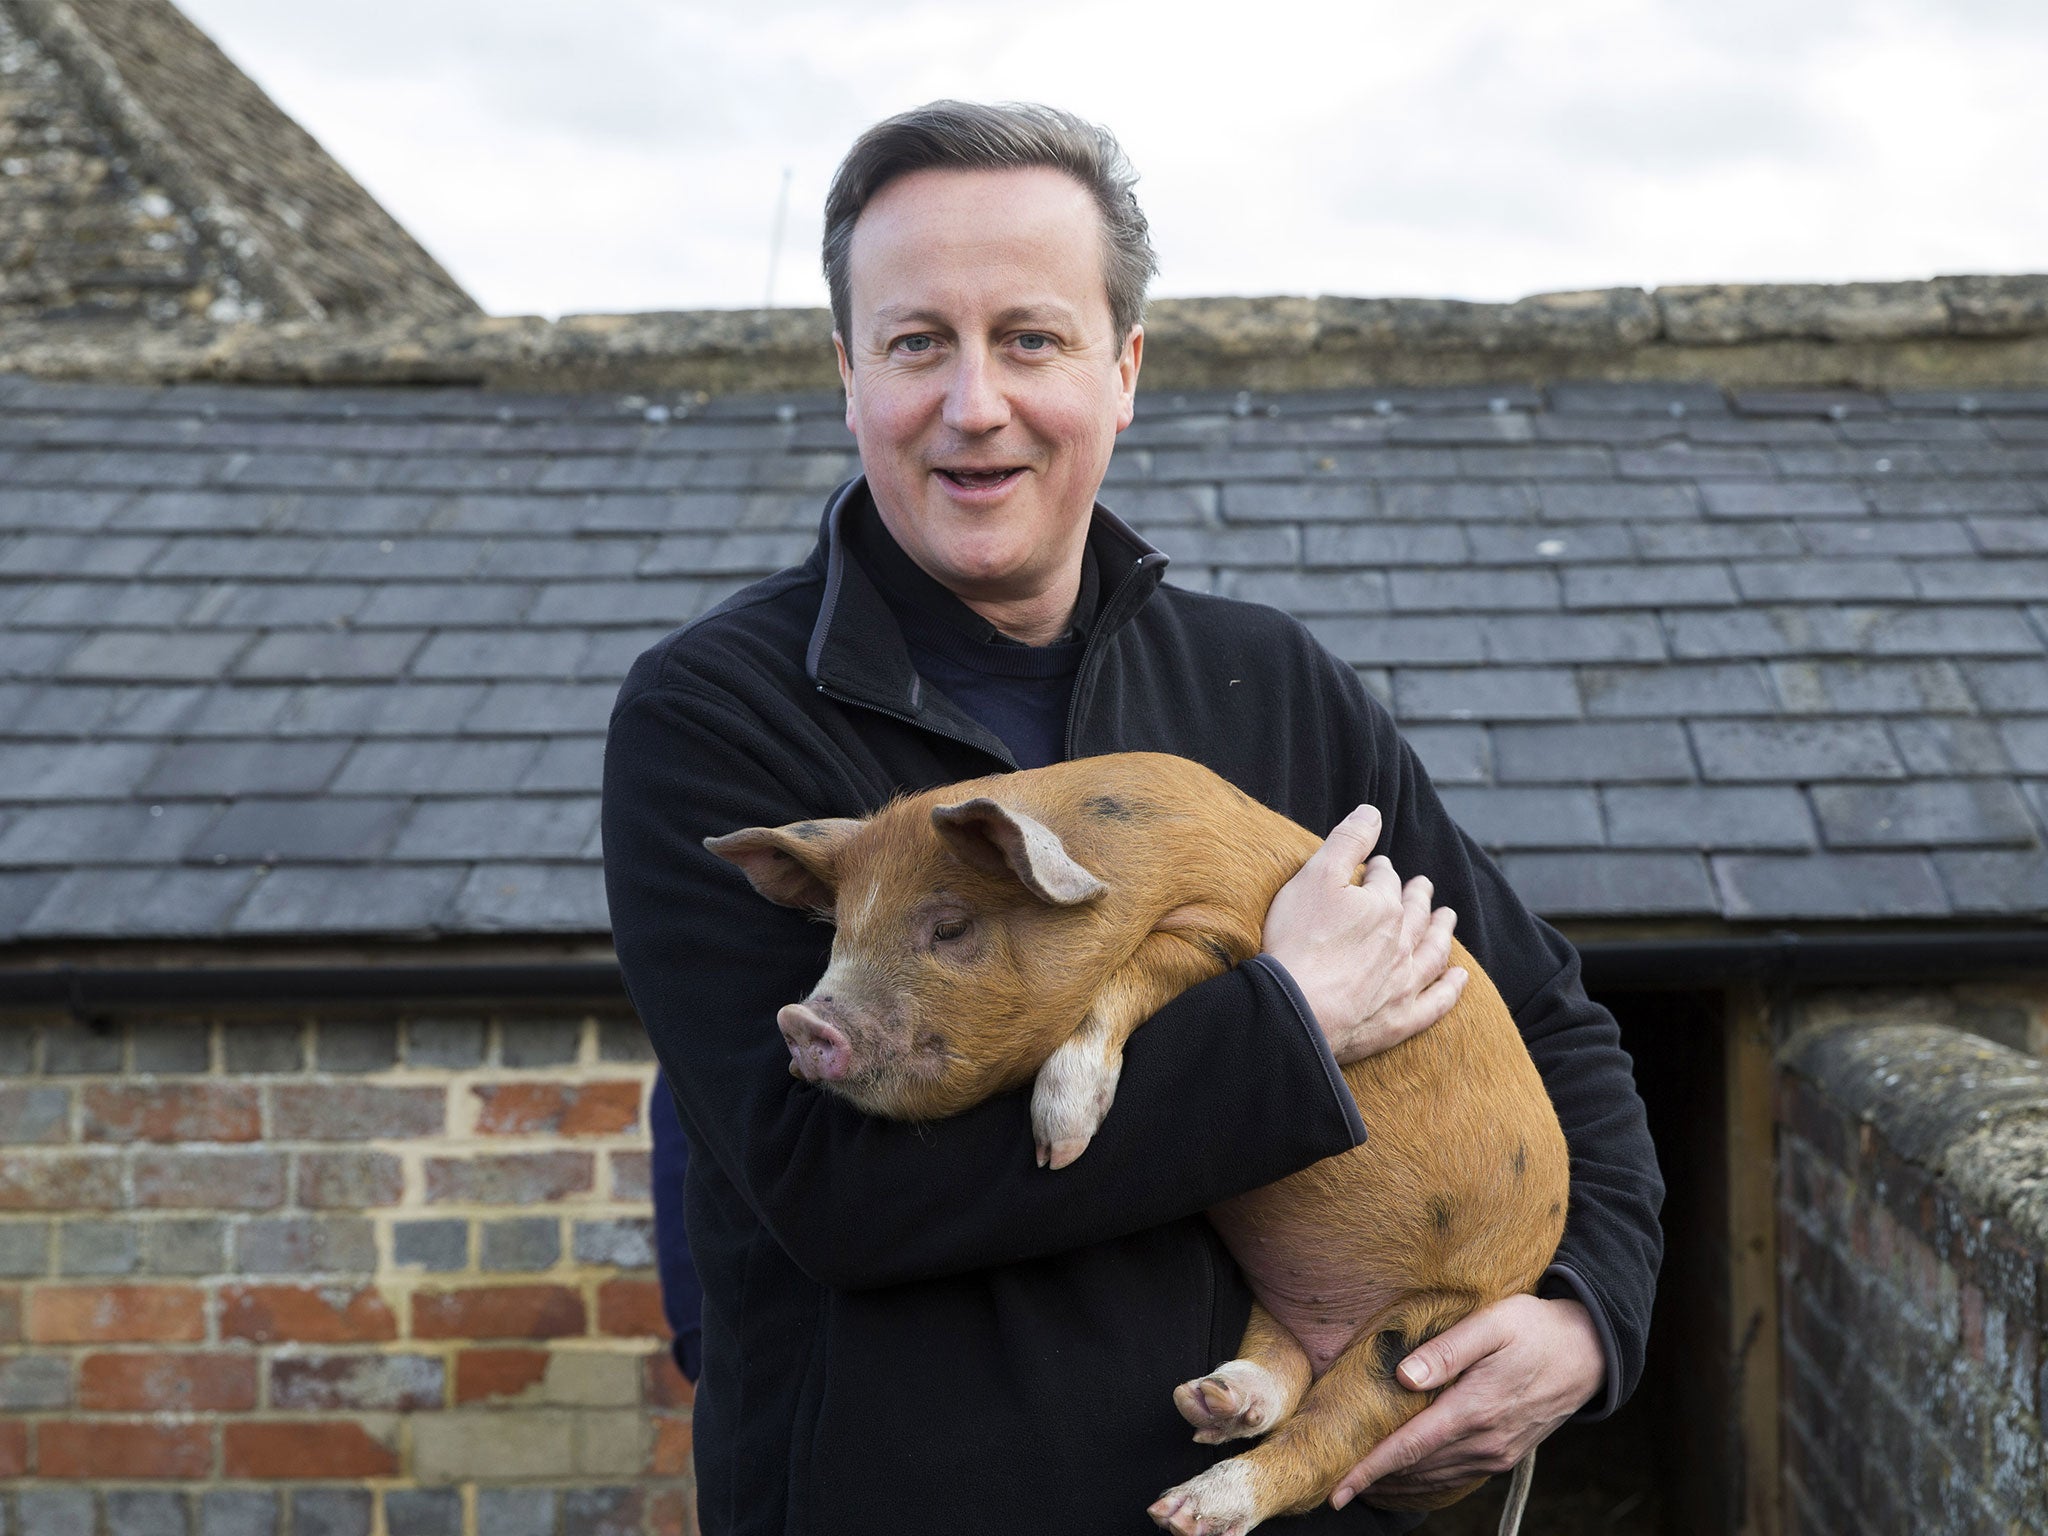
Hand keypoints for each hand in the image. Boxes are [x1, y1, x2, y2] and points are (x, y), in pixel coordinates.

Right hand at [1262, 804, 1465, 1065]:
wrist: (1297, 1009)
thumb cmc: (1299, 941)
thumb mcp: (1315, 877)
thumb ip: (1347, 841)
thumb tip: (1373, 812)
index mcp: (1382, 907)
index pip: (1386, 882)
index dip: (1381, 872)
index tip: (1378, 868)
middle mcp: (1402, 943)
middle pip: (1415, 914)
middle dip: (1418, 897)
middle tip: (1423, 886)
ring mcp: (1404, 984)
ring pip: (1432, 952)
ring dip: (1442, 933)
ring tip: (1448, 918)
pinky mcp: (1400, 1021)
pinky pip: (1436, 1002)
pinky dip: (1450, 989)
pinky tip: (1460, 978)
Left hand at [1329, 1294, 1603, 1510]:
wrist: (1589, 1352)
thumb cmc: (1534, 1329)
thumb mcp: (1491, 1324)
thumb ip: (1446, 1350)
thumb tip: (1403, 1376)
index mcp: (1475, 1408)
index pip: (1409, 1448)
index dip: (1370, 1470)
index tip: (1337, 1488)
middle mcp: (1485, 1441)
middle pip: (1416, 1469)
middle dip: (1374, 1479)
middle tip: (1335, 1483)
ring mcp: (1497, 1452)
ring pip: (1435, 1478)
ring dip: (1397, 1484)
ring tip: (1361, 1483)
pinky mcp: (1505, 1455)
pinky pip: (1456, 1477)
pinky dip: (1425, 1482)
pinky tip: (1406, 1477)